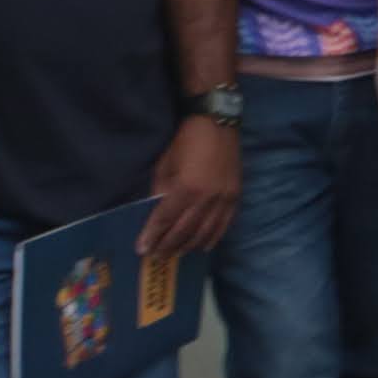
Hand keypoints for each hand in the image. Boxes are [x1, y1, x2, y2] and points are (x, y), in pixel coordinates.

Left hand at [143, 115, 240, 262]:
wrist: (217, 122)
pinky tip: (203, 246)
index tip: (142, 249)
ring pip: (205, 232)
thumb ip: (161, 189)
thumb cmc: (186, 139)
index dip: (152, 235)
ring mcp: (224, 199)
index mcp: (186, 188)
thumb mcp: (165, 163)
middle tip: (156, 255)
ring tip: (176, 253)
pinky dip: (213, 238)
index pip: (165, 219)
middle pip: (184, 230)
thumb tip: (156, 210)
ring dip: (188, 246)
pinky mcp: (235, 196)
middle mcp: (206, 198)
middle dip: (168, 245)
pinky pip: (224, 224)